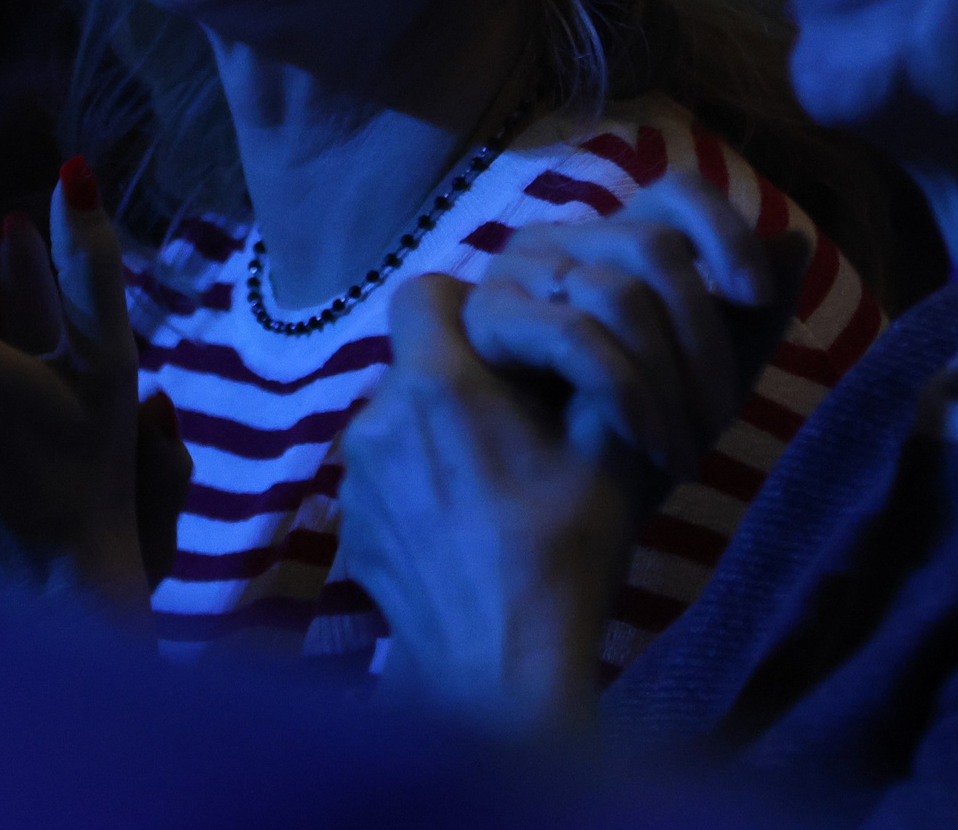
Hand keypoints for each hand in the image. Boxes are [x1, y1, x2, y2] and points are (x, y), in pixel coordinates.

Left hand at [341, 276, 635, 742]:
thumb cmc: (563, 552)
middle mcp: (379, 418)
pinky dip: (419, 487)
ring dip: (438, 435)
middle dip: (460, 377)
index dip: (467, 305)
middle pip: (414, 362)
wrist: (501, 666)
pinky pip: (384, 478)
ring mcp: (355, 477)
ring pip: (398, 422)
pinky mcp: (350, 527)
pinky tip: (463, 530)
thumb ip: (595, 369)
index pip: (425, 292)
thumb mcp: (608, 451)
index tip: (508, 343)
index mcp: (439, 383)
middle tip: (513, 423)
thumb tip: (596, 320)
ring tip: (492, 486)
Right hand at [468, 175, 804, 509]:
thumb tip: (798, 239)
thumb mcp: (701, 377)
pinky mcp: (484, 318)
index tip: (759, 296)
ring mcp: (517, 271)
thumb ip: (750, 315)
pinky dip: (627, 396)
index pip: (674, 193)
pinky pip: (574, 338)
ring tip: (687, 451)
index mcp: (613, 240)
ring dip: (667, 381)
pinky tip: (650, 443)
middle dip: (703, 337)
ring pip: (618, 292)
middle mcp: (562, 239)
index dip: (724, 230)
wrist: (545, 501)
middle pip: (654, 245)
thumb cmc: (625, 430)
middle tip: (722, 417)